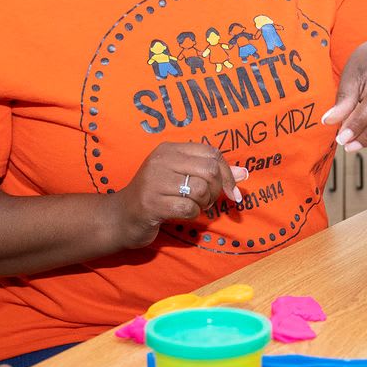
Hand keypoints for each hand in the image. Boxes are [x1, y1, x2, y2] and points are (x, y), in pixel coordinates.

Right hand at [112, 142, 248, 248]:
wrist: (120, 217)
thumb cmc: (156, 197)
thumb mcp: (183, 179)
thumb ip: (212, 174)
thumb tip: (245, 173)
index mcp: (169, 149)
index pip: (211, 152)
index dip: (227, 173)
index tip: (231, 191)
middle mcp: (161, 160)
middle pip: (209, 170)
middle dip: (215, 191)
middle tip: (206, 201)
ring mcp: (154, 181)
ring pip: (200, 190)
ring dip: (203, 204)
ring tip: (192, 207)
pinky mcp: (151, 203)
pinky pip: (188, 208)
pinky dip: (192, 215)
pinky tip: (181, 214)